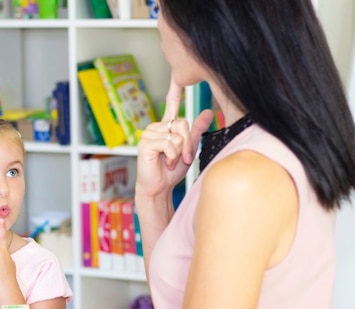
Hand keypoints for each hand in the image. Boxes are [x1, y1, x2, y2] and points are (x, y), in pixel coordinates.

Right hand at [136, 75, 213, 197]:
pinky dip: (172, 156)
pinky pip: (169, 143)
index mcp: (166, 126)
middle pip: (182, 124)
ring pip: (177, 135)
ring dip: (180, 153)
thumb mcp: (188, 149)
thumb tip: (208, 113)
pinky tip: (165, 163)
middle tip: (183, 158)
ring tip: (172, 162)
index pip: (171, 104)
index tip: (178, 74)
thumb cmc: (171, 171)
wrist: (158, 188)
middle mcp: (156, 127)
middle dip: (188, 144)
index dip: (175, 89)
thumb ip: (196, 131)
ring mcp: (149, 134)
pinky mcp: (146, 142)